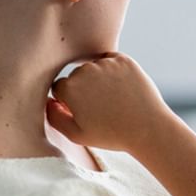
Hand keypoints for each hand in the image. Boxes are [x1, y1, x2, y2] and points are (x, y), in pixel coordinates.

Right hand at [46, 51, 173, 152]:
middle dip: (84, 88)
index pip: (60, 88)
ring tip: (114, 100)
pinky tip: (123, 89)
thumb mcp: (76, 135)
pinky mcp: (124, 60)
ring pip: (95, 67)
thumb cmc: (112, 135)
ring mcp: (106, 64)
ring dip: (100, 79)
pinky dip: (116, 72)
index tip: (84, 112)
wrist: (148, 128)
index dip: (70, 102)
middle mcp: (85, 71)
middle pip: (77, 76)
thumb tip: (48, 100)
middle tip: (102, 108)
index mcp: (69, 88)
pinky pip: (113, 62)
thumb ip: (54, 117)